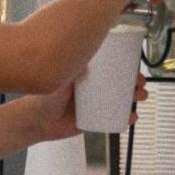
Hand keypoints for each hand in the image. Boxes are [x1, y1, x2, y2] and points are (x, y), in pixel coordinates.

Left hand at [18, 74, 149, 144]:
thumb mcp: (58, 80)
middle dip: (135, 83)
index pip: (110, 67)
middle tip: (140, 85)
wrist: (34, 123)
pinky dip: (125, 118)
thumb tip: (85, 52)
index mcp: (86, 74)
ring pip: (120, 100)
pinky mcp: (93, 120)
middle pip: (120, 83)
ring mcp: (93, 104)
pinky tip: (132, 118)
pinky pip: (114, 119)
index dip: (126, 67)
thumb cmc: (41, 97)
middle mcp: (92, 88)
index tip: (135, 67)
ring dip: (134, 99)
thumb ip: (69, 68)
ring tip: (139, 98)